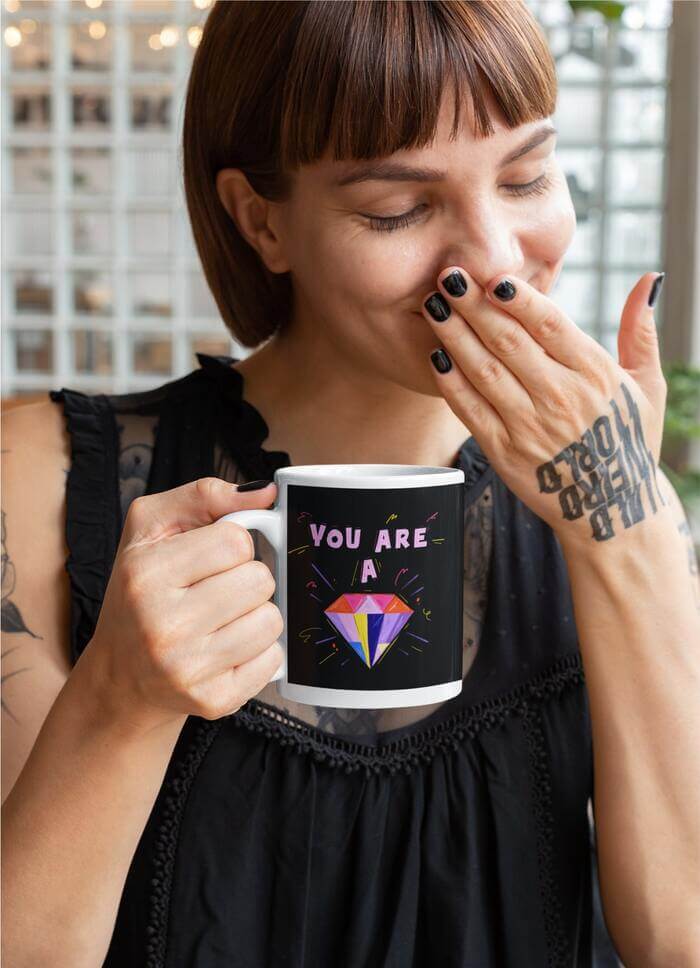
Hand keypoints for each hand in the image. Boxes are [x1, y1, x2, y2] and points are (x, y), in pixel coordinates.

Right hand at [80, 478, 283, 735]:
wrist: (122, 674)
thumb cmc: (140, 592)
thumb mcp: (150, 529)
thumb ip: (205, 496)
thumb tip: (266, 493)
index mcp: (145, 574)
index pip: (236, 541)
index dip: (233, 545)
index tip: (213, 558)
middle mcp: (163, 624)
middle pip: (259, 580)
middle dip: (247, 579)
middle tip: (217, 591)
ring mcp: (188, 668)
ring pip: (272, 620)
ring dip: (256, 615)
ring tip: (223, 620)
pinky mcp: (213, 700)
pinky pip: (273, 659)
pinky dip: (260, 651)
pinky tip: (228, 649)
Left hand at [422, 267, 668, 545]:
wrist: (610, 510)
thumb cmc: (628, 441)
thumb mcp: (647, 386)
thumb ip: (641, 331)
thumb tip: (650, 278)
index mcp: (595, 374)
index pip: (550, 324)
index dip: (518, 298)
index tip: (493, 275)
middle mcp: (561, 397)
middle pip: (509, 341)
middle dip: (474, 304)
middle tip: (448, 275)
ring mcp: (529, 426)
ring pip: (484, 370)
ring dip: (454, 335)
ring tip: (433, 305)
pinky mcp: (504, 452)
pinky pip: (471, 410)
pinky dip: (451, 383)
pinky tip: (436, 356)